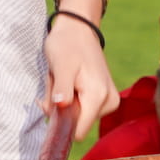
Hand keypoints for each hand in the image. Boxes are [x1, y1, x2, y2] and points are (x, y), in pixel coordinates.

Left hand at [38, 12, 115, 159]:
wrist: (79, 29)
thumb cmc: (67, 44)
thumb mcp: (61, 65)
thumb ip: (62, 88)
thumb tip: (61, 107)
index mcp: (99, 96)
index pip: (79, 130)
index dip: (61, 123)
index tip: (50, 106)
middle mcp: (109, 102)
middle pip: (75, 122)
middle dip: (59, 106)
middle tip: (56, 82)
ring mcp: (108, 101)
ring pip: (76, 115)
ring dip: (62, 100)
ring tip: (62, 78)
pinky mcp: (104, 99)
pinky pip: (80, 108)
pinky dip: (68, 97)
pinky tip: (67, 81)